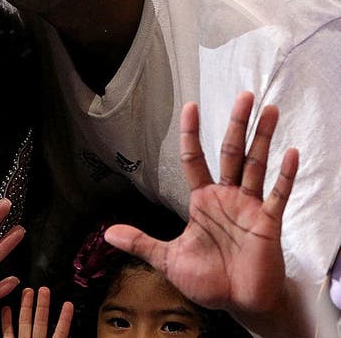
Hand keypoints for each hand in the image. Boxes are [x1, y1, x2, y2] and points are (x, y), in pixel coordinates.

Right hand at [1, 287, 72, 337]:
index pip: (60, 332)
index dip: (64, 318)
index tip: (68, 305)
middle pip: (40, 322)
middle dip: (42, 305)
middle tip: (44, 289)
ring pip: (25, 323)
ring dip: (26, 306)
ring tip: (28, 291)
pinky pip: (8, 333)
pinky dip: (6, 322)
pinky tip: (6, 310)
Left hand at [105, 92, 297, 317]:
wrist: (237, 303)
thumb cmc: (208, 280)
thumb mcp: (167, 259)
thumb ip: (141, 242)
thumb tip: (108, 234)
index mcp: (203, 201)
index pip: (195, 159)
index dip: (192, 134)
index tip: (191, 107)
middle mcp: (227, 197)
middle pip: (232, 152)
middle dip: (237, 124)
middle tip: (244, 96)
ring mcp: (249, 207)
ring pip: (256, 165)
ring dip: (263, 138)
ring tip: (269, 110)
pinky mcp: (268, 223)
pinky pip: (277, 195)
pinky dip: (285, 175)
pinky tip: (292, 154)